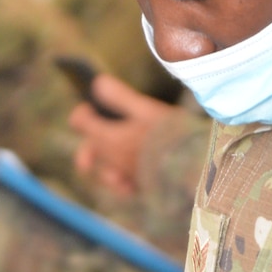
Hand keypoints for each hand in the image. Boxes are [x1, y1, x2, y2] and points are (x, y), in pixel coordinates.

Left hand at [70, 75, 169, 196]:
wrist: (191, 167)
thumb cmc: (170, 135)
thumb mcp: (146, 109)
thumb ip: (120, 97)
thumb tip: (97, 82)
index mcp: (108, 137)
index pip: (79, 122)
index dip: (84, 112)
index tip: (93, 107)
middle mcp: (110, 159)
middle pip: (89, 148)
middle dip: (92, 139)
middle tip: (102, 131)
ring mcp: (123, 176)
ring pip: (104, 167)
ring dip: (108, 159)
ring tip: (122, 150)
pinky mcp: (137, 189)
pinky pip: (122, 187)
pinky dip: (124, 180)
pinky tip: (132, 173)